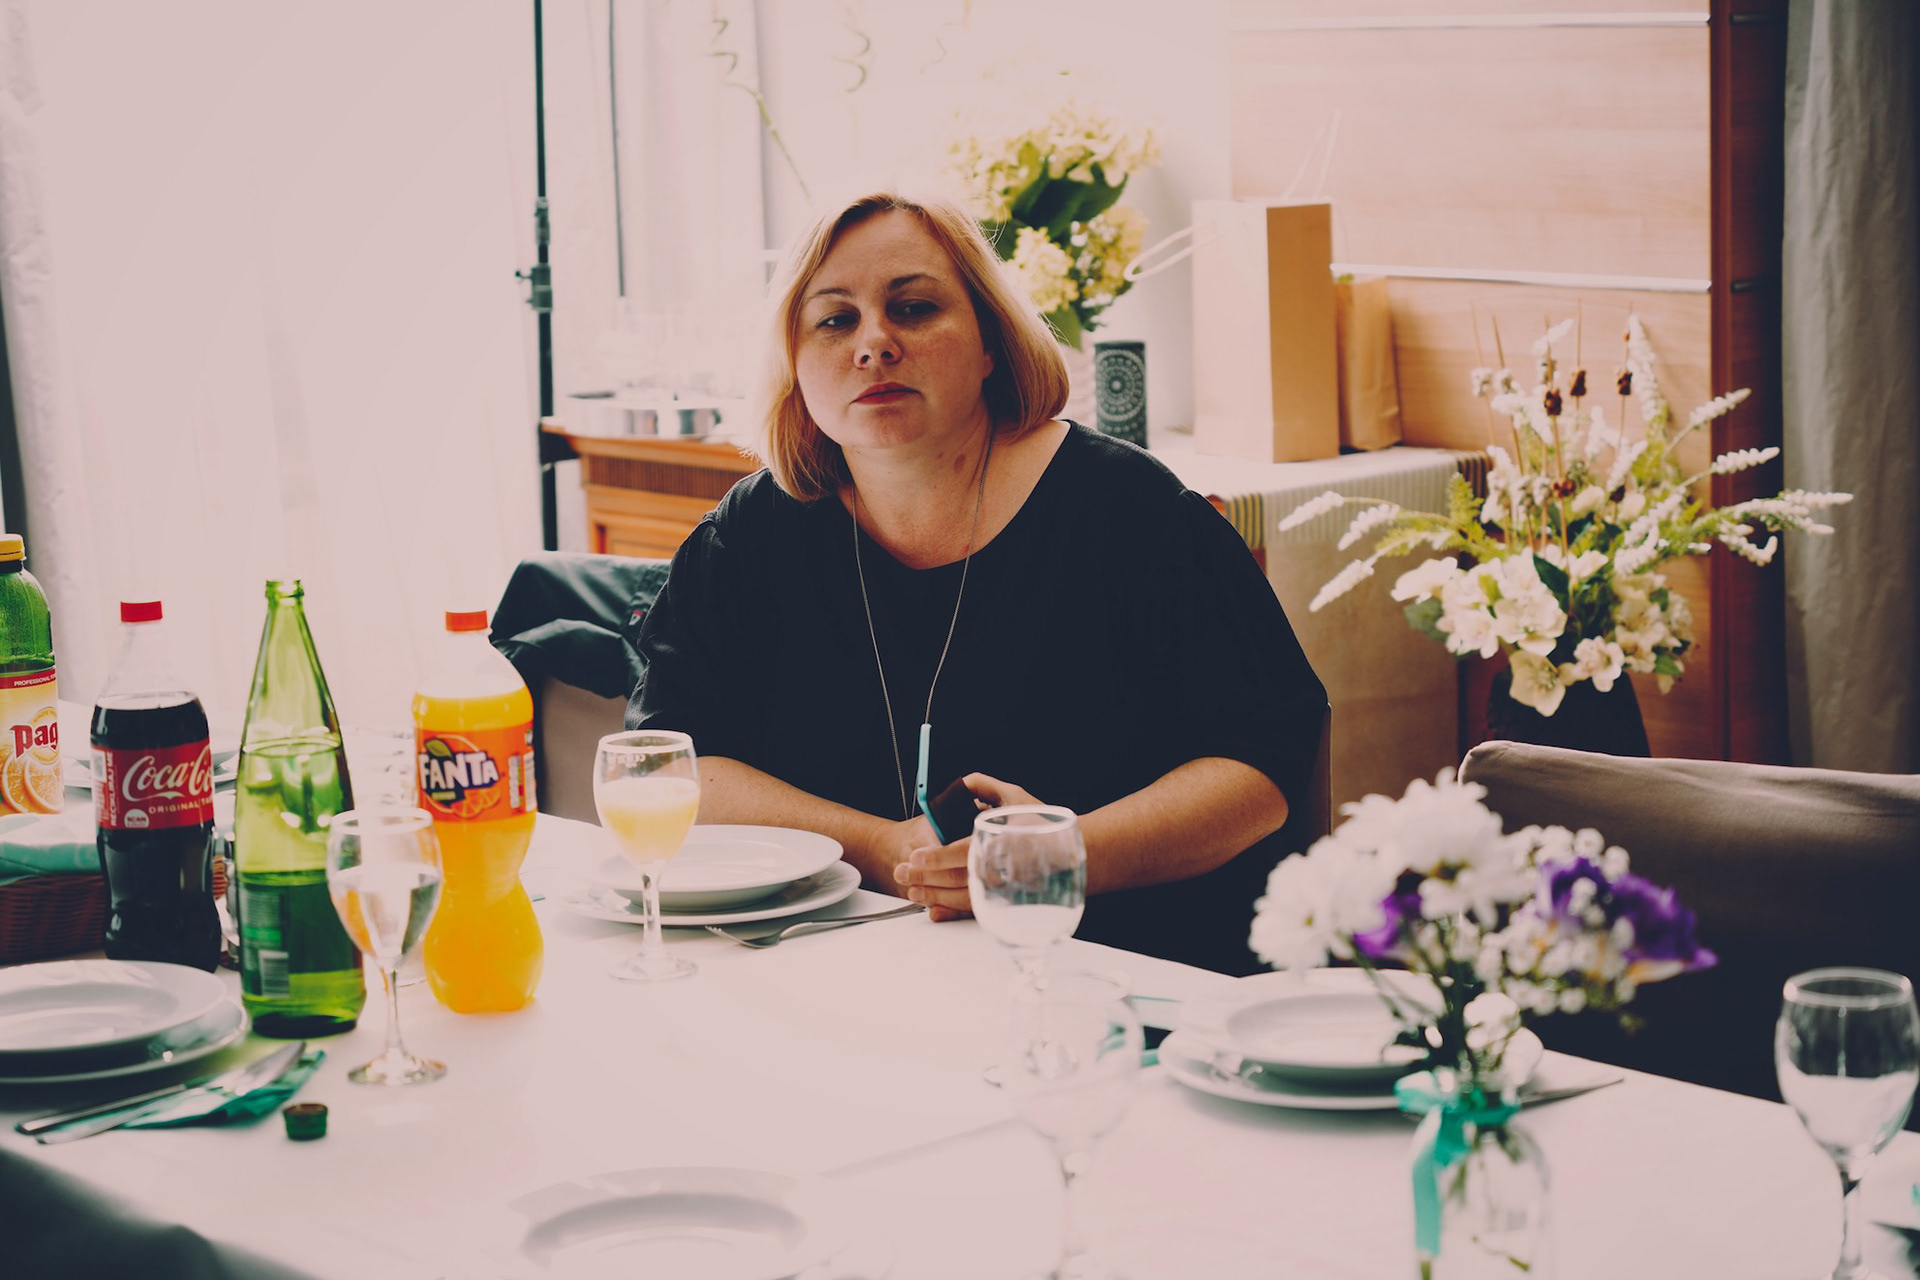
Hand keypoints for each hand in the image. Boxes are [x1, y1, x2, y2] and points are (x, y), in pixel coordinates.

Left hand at [892, 774, 1043, 922]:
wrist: (1072, 852)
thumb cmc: (1041, 822)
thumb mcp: (1014, 796)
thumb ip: (984, 787)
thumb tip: (959, 783)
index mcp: (1004, 839)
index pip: (965, 851)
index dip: (938, 856)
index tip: (916, 857)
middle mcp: (1005, 867)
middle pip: (960, 878)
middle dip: (927, 878)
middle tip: (903, 874)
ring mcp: (1007, 888)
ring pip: (965, 898)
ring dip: (935, 896)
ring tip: (912, 892)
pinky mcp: (1006, 902)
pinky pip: (976, 910)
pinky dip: (952, 912)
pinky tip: (934, 911)